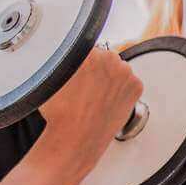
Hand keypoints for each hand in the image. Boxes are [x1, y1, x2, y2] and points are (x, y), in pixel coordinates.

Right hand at [38, 46, 143, 176]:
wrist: (76, 138)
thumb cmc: (59, 112)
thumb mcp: (50, 77)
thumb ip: (60, 59)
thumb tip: (62, 51)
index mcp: (85, 51)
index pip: (84, 46)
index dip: (80, 61)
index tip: (77, 71)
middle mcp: (108, 58)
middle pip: (103, 56)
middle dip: (96, 68)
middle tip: (85, 87)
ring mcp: (125, 72)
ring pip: (116, 69)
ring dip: (109, 78)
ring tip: (94, 96)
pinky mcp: (136, 86)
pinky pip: (128, 82)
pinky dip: (121, 90)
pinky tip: (106, 101)